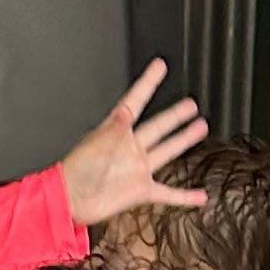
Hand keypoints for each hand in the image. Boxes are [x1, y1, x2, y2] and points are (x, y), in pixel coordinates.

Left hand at [57, 60, 207, 228]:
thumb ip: (113, 130)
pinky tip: (200, 195)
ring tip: (200, 127)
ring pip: (166, 151)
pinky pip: (168, 193)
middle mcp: (130, 148)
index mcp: (116, 132)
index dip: (147, 83)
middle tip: (191, 104)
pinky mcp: (140, 190)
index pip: (135, 101)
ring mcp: (137, 169)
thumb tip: (125, 111)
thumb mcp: (94, 147)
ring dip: (183, 140)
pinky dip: (185, 196)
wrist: (69, 203)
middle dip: (175, 114)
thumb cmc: (75, 174)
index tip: (159, 67)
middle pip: (158, 126)